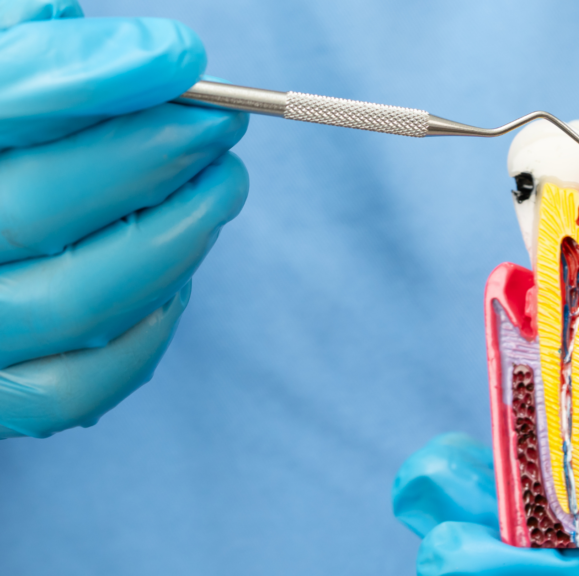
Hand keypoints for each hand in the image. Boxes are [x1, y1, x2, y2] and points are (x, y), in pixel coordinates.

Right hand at [0, 0, 247, 437]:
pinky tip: (177, 278)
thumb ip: (46, 52)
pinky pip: (86, 383)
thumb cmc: (4, 153)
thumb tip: (163, 59)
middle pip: (35, 209)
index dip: (91, 80)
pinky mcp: (4, 398)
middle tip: (221, 127)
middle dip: (154, 160)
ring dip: (179, 237)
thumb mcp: (1, 79)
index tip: (180, 60)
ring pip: (80, 299)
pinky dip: (151, 329)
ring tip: (222, 188)